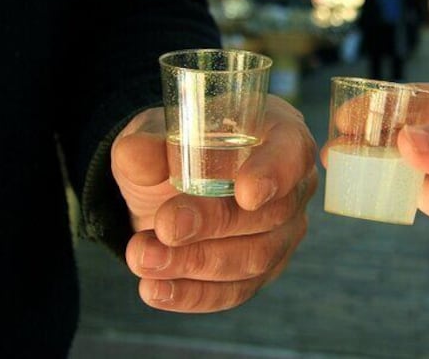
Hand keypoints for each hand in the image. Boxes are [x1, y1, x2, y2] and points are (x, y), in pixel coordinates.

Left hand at [110, 96, 317, 312]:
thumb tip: (135, 154)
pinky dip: (192, 293)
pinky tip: (155, 288)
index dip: (275, 173)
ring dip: (195, 262)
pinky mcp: (262, 272)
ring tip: (143, 257)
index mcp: (279, 135)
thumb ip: (147, 144)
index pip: (293, 152)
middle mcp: (292, 186)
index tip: (245, 193)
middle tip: (167, 226)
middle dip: (215, 223)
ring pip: (254, 258)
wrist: (167, 190)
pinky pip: (234, 291)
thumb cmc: (177, 149)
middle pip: (272, 213)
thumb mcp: (155, 135)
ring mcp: (283, 233)